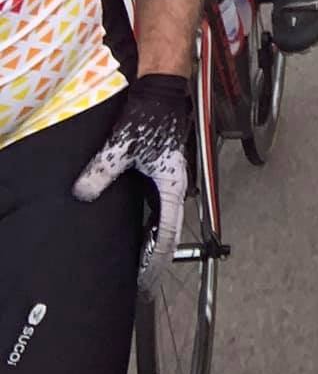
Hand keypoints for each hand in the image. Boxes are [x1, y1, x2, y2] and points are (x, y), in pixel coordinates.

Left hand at [73, 74, 190, 289]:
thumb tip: (82, 193)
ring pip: (166, 220)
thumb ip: (101, 172)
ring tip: (141, 265)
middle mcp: (177, 186)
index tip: (146, 281)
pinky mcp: (164, 173)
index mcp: (173, 184)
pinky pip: (160, 208)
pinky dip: (152, 226)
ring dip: (154, 242)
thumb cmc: (150, 117)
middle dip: (156, 258)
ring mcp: (172, 179)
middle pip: (169, 231)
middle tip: (144, 283)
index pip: (167, 232)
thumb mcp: (121, 146)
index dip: (156, 260)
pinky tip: (139, 233)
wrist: (162, 90)